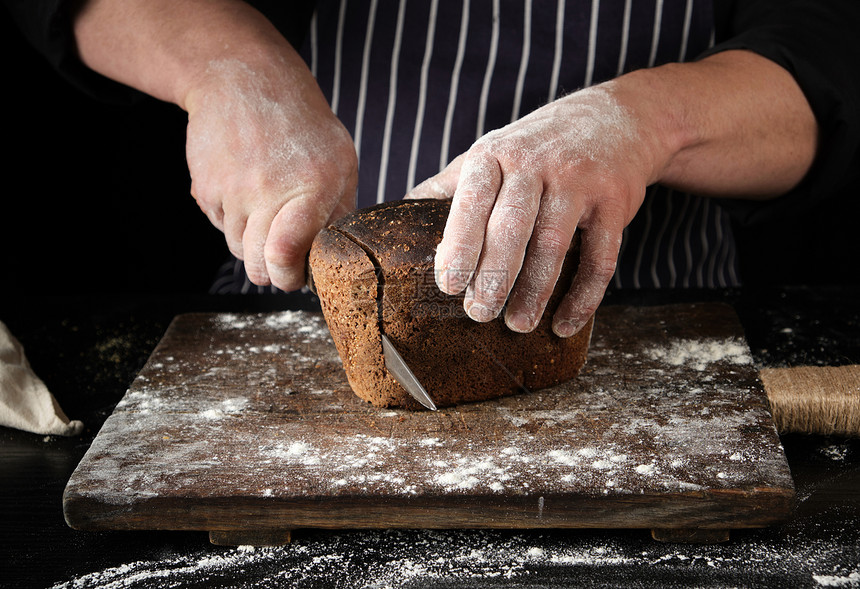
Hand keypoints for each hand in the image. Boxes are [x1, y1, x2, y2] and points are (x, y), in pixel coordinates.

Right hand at [185, 56, 357, 290]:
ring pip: (238, 248)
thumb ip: (340, 211)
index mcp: (312, 187)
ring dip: (253, 243)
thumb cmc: (302, 125)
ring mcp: (232, 190)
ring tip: (267, 211)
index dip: (288, 276)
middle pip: (259, 264)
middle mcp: (268, 191)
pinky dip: (232, 220)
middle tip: (281, 259)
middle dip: (271, 271)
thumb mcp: (341, 162)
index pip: (286, 253)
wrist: (244, 80)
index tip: (295, 275)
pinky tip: (245, 191)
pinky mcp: (206, 188)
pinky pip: (220, 226)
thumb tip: (335, 258)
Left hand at [407, 83, 664, 336]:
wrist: (616, 118)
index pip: (472, 201)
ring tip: (518, 324)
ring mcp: (579, 182)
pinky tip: (564, 324)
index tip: (447, 284)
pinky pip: (599, 257)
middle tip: (479, 313)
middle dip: (493, 276)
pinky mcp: (615, 202)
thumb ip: (449, 187)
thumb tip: (398, 219)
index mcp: (494, 154)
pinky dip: (583, 296)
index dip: (459, 244)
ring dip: (535, 291)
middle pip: (512, 226)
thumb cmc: (535, 147)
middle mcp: (536, 164)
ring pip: (554, 245)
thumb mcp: (489, 153)